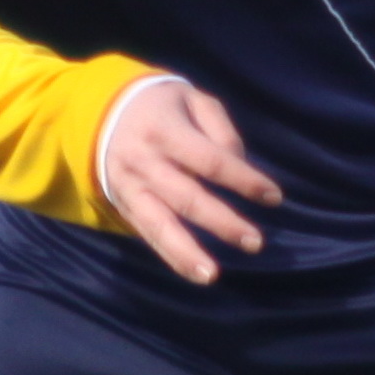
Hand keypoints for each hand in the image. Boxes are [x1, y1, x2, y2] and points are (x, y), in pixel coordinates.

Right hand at [100, 78, 282, 281]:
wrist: (100, 113)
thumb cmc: (161, 106)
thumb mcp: (192, 99)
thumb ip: (220, 130)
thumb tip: (240, 165)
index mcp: (165, 130)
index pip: (210, 160)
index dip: (243, 179)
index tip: (274, 197)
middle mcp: (144, 162)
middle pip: (187, 198)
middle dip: (222, 222)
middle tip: (256, 242)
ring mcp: (130, 187)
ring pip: (159, 224)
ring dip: (186, 252)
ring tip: (212, 275)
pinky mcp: (123, 206)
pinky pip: (148, 235)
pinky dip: (171, 256)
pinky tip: (195, 273)